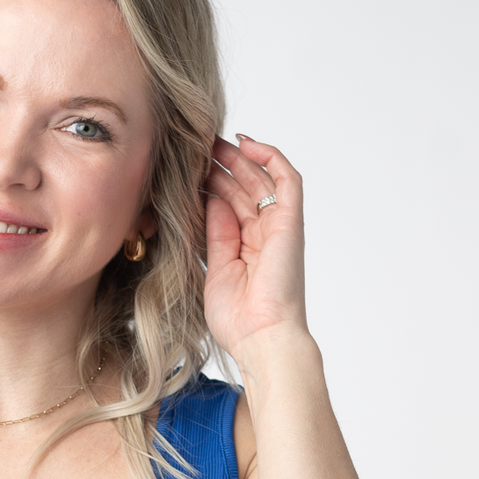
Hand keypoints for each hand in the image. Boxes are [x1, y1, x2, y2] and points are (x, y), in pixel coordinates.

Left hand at [203, 135, 308, 360]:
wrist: (262, 337)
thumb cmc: (237, 319)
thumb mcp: (213, 269)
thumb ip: (212, 234)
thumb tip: (207, 199)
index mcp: (244, 247)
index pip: (227, 205)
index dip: (209, 184)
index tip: (186, 169)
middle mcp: (264, 234)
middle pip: (243, 188)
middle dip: (221, 166)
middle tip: (197, 146)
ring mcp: (278, 227)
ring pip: (261, 179)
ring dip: (239, 158)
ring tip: (213, 141)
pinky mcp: (291, 222)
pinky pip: (287, 179)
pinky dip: (270, 157)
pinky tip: (246, 144)